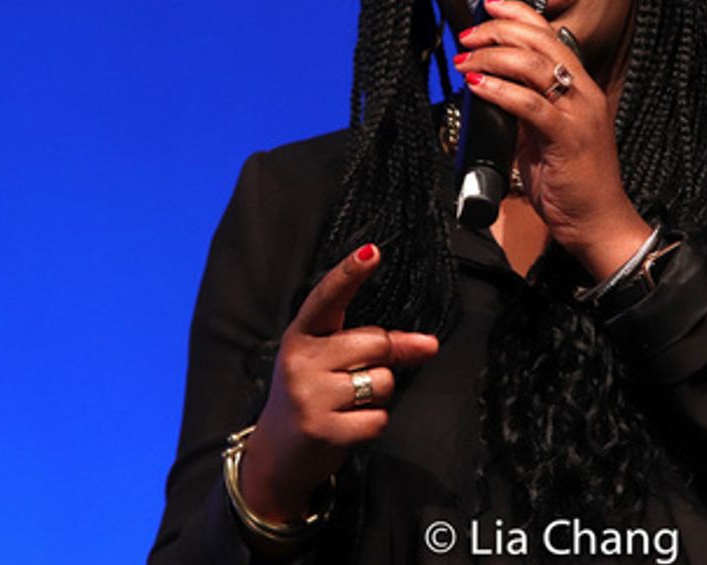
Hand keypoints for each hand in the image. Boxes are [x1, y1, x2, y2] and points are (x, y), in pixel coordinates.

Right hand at [239, 244, 439, 523]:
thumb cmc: (313, 397)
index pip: (328, 297)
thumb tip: (430, 344)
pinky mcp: (322, 429)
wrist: (276, 456)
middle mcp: (300, 360)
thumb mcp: (334, 364)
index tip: (372, 250)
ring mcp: (309, 395)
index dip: (350, 273)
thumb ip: (379, 347)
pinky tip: (347, 426)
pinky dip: (373, 424)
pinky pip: (379, 418)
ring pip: (382, 381)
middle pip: (375, 342)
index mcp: (302, 335)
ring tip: (347, 405)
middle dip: (383, 359)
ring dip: (379, 396)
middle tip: (356, 377)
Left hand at [454, 0, 651, 279]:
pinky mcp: (567, 137)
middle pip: (539, 41)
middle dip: (497, 31)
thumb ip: (527, 108)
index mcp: (581, 86)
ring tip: (465, 60)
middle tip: (467, 35)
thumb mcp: (546, 135)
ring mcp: (578, 114)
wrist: (598, 221)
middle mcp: (583, 92)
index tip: (488, 6)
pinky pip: (529, 104)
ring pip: (533, 65)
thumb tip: (492, 86)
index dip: (518, 13)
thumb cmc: (572, 182)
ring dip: (491, 57)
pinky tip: (477, 85)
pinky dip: (498, 89)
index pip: (550, 34)